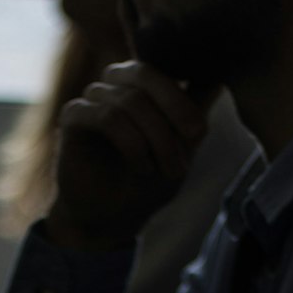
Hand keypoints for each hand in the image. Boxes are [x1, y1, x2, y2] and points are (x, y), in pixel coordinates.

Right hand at [44, 60, 209, 251]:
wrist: (109, 222)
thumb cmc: (143, 186)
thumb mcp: (180, 151)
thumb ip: (193, 117)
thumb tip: (220, 79)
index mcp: (138, 86)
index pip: (164, 70)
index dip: (184, 98)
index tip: (198, 133)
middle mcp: (112, 85)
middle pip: (145, 74)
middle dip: (174, 107)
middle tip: (192, 139)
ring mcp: (91, 99)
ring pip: (130, 100)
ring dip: (156, 136)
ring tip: (166, 169)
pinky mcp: (72, 118)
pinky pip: (107, 117)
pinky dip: (131, 142)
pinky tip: (141, 167)